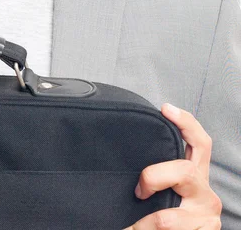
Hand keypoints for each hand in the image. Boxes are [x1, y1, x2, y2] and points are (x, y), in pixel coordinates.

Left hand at [123, 103, 221, 228]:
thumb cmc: (163, 214)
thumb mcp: (162, 189)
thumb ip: (154, 172)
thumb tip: (120, 150)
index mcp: (194, 174)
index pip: (199, 143)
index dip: (185, 123)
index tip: (165, 108)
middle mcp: (205, 192)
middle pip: (185, 170)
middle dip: (154, 177)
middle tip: (138, 191)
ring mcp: (206, 214)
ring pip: (168, 215)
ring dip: (144, 222)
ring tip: (133, 226)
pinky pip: (165, 229)